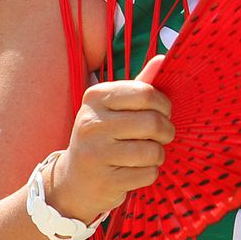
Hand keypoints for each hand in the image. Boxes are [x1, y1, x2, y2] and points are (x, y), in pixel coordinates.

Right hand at [46, 55, 172, 222]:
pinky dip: (149, 173)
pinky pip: (147, 174)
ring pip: (152, 151)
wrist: (74, 179)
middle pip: (152, 122)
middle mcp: (91, 123)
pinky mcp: (104, 181)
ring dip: (158, 154)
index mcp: (96, 97)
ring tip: (148, 153)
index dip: (164, 105)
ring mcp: (95, 154)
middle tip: (163, 135)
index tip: (163, 112)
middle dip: (166, 131)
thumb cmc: (103, 136)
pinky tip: (136, 170)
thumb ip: (140, 85)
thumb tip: (163, 58)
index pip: (146, 93)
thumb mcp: (116, 107)